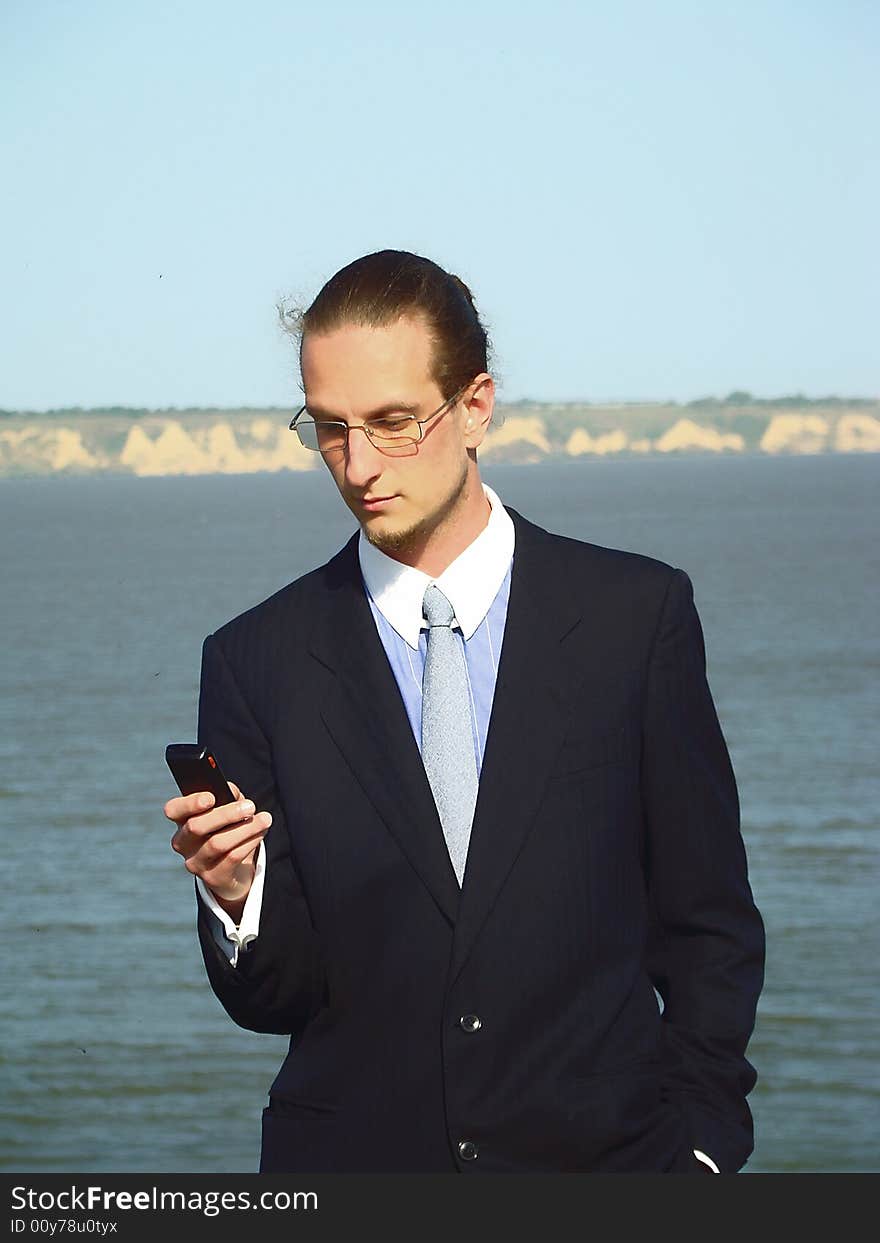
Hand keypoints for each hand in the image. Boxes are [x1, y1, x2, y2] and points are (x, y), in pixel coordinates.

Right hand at [164, 782, 271, 918]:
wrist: (233, 869)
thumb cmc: (227, 829)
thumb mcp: (226, 809)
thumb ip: (227, 796)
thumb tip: (230, 790)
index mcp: (181, 821)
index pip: (173, 810)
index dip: (190, 803)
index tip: (211, 797)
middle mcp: (183, 843)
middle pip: (196, 826)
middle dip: (226, 814)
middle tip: (250, 806)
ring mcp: (196, 863)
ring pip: (217, 843)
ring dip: (245, 829)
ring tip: (265, 819)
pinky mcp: (212, 877)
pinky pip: (232, 857)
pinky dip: (250, 842)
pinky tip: (261, 833)